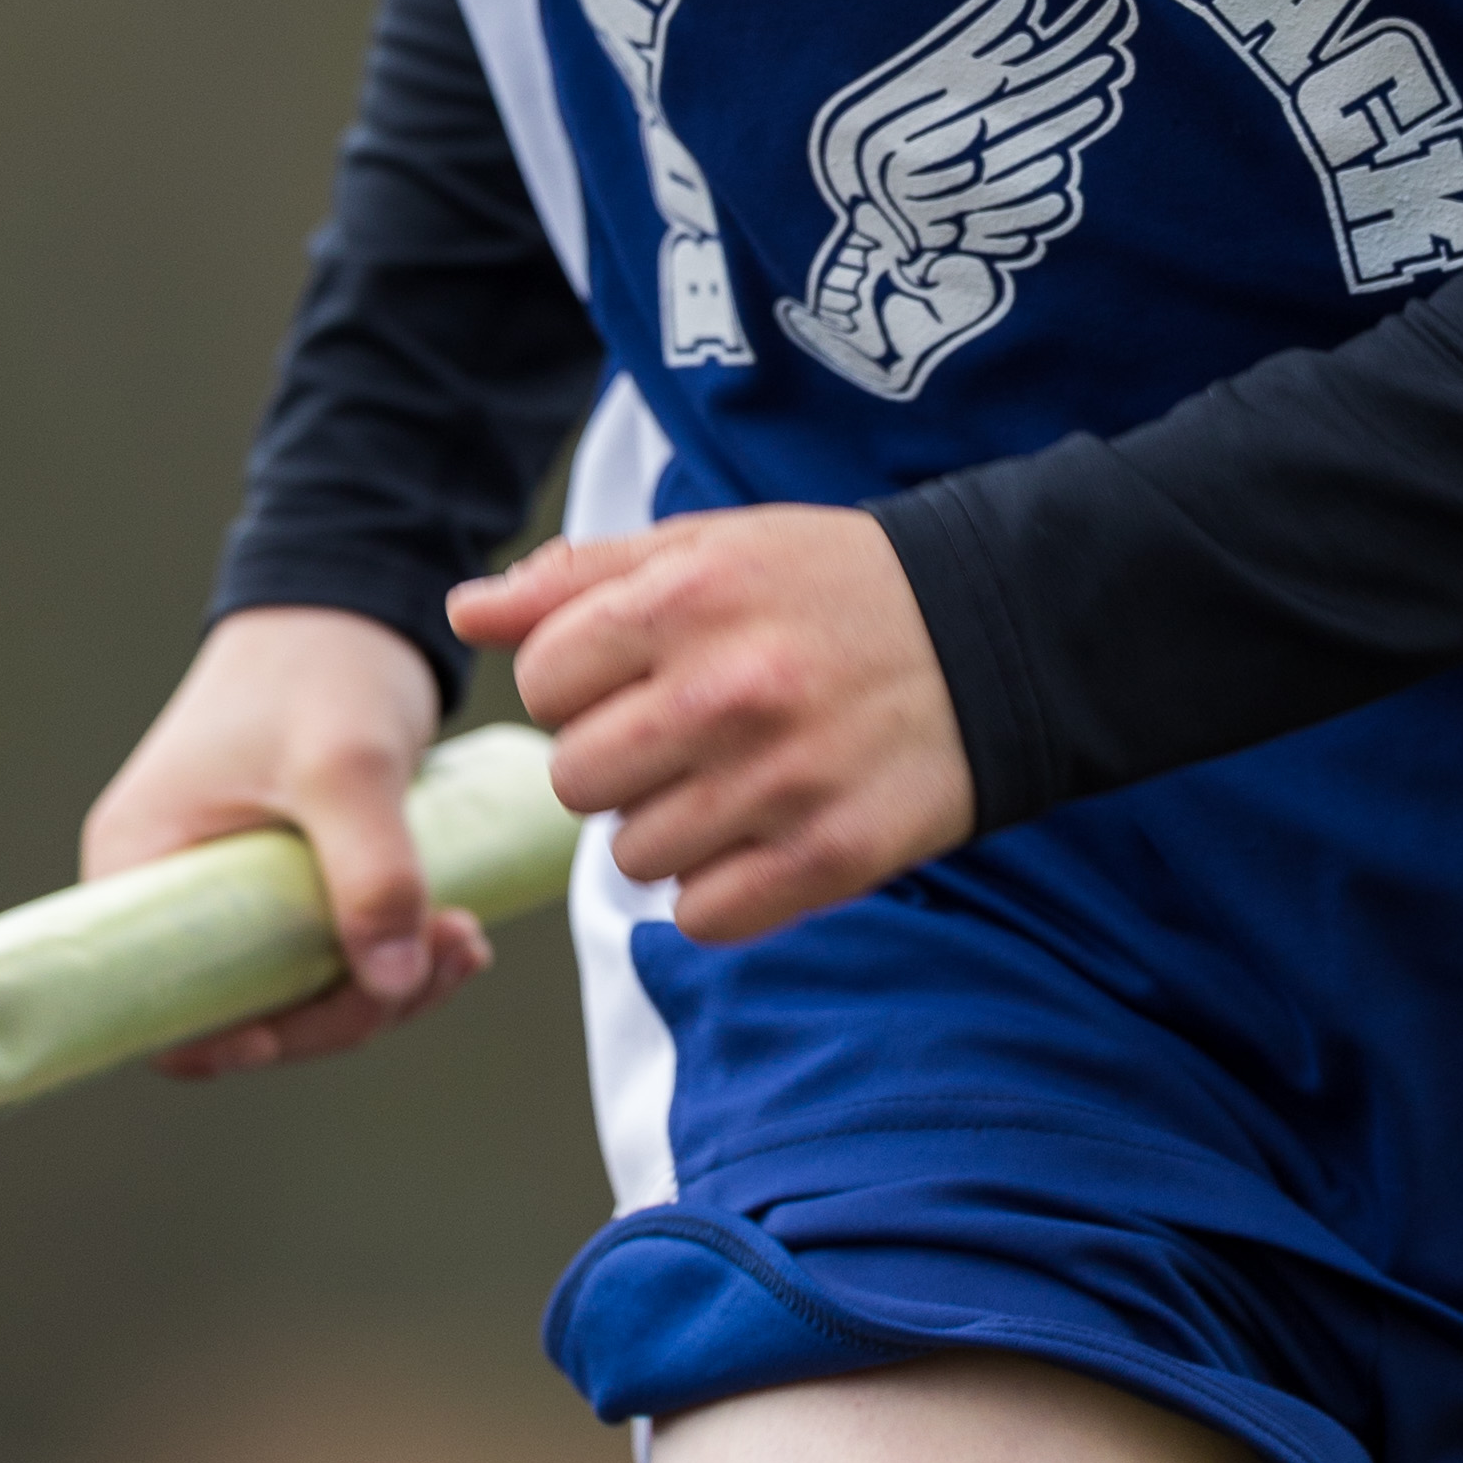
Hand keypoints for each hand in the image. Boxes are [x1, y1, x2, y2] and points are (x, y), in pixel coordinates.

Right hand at [80, 607, 492, 1075]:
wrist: (348, 603)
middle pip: (242, 1010)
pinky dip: (394, 955)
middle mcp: (168, 891)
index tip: (326, 1020)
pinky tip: (457, 932)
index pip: (160, 1005)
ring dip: (388, 986)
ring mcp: (227, 892)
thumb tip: (394, 982)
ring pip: (298, 992)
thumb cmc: (320, 667)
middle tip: (442, 957)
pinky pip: (329, 955)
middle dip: (348, 1007)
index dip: (233, 1040)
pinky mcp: (281, 887)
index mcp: (139, 865)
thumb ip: (371, 869)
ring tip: (465, 940)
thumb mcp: (347, 763)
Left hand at [453, 505, 971, 946]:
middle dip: (616, 763)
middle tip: (684, 737)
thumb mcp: (710, 545)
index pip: (543, 681)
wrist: (998, 630)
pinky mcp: (830, 858)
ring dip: (667, 830)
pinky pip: (702, 917)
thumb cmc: (832, 587)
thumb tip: (464, 612)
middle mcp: (726, 691)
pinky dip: (719, 890)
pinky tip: (763, 834)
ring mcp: (780, 782)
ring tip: (732, 782)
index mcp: (686, 599)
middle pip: (577, 780)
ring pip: (633, 858)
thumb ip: (579, 577)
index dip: (579, 684)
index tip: (638, 676)